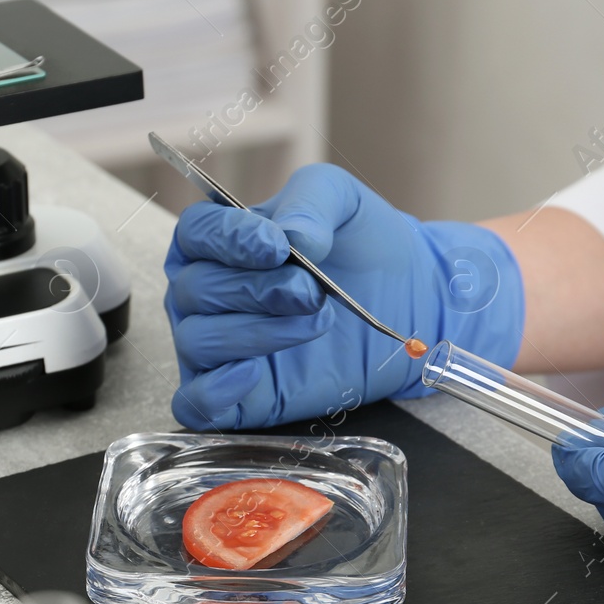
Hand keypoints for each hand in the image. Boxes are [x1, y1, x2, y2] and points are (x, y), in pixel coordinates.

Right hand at [162, 164, 524, 428]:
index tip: (276, 248)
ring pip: (197, 341)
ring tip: (315, 322)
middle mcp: (208, 294)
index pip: (195, 233)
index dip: (226, 240)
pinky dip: (215, 389)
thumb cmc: (363, 246)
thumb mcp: (343, 202)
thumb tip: (289, 237)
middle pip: (195, 289)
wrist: (407, 300)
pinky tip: (254, 373)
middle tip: (310, 292)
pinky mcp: (236, 396)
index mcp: (221, 241)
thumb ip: (310, 202)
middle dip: (255, 290)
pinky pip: (195, 401)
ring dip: (255, 333)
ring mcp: (218, 347)